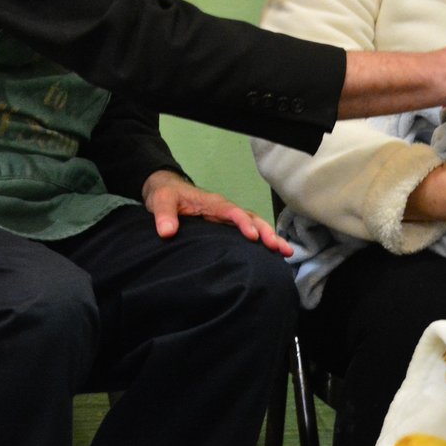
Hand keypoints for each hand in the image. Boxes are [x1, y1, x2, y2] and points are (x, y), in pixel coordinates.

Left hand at [142, 170, 293, 256]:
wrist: (165, 191)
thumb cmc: (165, 195)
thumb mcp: (160, 201)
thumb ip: (163, 215)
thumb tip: (168, 232)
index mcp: (212, 203)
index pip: (231, 212)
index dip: (243, 223)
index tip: (253, 237)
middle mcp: (224, 209)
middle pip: (251, 218)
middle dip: (266, 232)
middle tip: (280, 248)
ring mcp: (226, 218)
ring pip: (253, 225)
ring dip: (269, 237)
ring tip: (285, 253)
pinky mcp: (225, 226)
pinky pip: (247, 231)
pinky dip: (261, 241)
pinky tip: (271, 255)